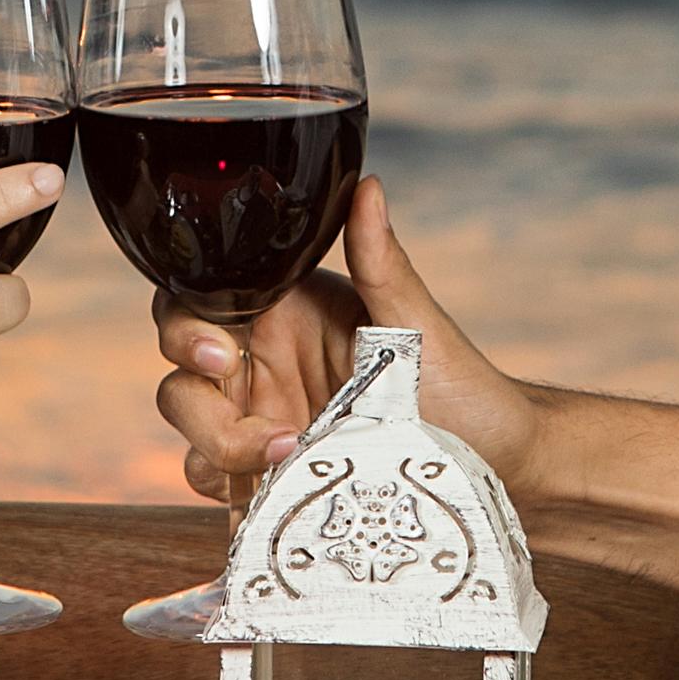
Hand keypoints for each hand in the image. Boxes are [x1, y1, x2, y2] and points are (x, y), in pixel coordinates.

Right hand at [148, 178, 541, 506]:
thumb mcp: (419, 328)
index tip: (220, 354)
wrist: (497, 469)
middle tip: (261, 430)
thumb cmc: (463, 389)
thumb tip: (368, 188)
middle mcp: (264, 362)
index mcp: (286, 311)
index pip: (202, 299)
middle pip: (181, 373)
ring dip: (220, 451)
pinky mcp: (269, 474)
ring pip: (190, 430)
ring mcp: (262, 420)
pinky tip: (276, 491)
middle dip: (198, 403)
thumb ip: (382, 263)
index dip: (186, 325)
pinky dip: (229, 489)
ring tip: (290, 463)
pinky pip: (215, 479)